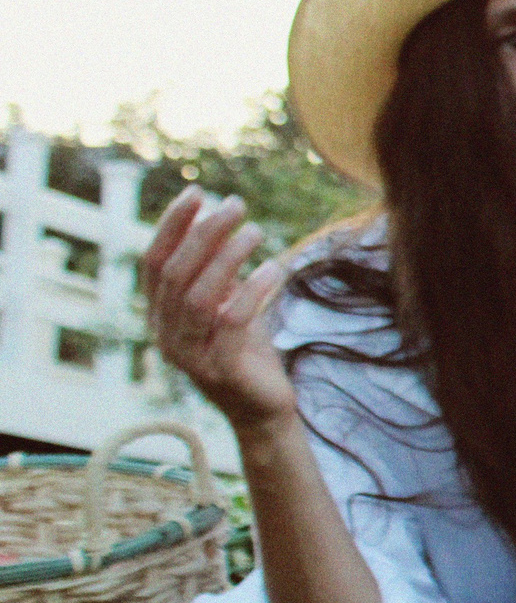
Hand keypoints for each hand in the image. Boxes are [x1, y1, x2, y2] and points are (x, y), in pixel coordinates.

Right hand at [140, 188, 295, 428]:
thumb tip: (214, 213)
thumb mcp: (227, 304)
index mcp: (161, 316)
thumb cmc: (246, 351)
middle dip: (204, 233)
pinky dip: (251, 291)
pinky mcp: (221, 371)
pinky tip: (274, 268)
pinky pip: (231, 323)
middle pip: (176, 274)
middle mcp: (166, 336)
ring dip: (227, 257)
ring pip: (199, 297)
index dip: (172, 226)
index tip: (197, 193)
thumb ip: (215, 270)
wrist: (263, 410)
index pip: (155, 263)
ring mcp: (190, 356)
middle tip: (236, 205)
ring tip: (256, 231)